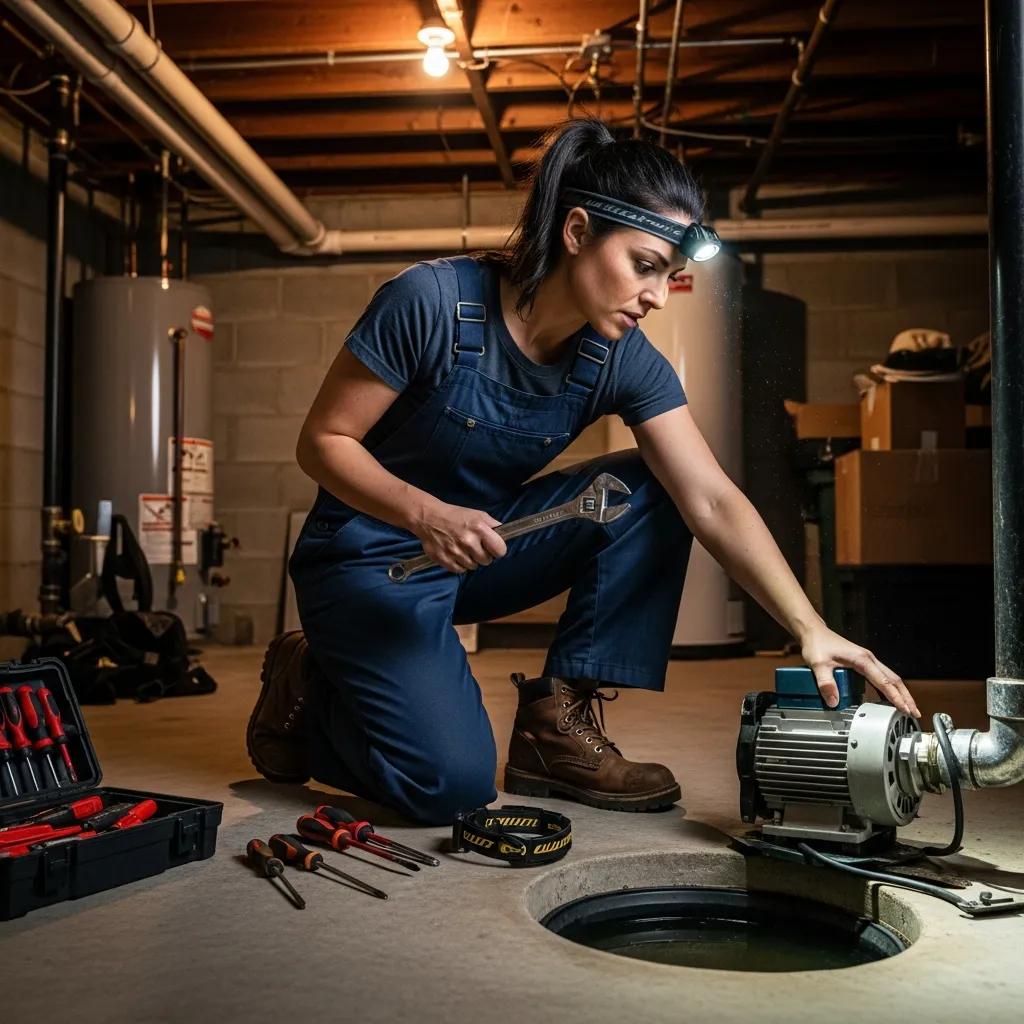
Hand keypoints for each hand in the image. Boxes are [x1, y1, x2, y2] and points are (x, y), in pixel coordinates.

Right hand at [413, 500, 506, 574]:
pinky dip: (459, 565)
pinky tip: (455, 554)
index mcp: (479, 528)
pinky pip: (460, 570)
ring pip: (473, 567)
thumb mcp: (478, 515)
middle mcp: (468, 541)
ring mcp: (455, 551)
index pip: (500, 550)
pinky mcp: (444, 560)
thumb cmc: (456, 516)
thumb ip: (493, 525)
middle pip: (486, 561)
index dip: (497, 550)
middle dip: (483, 555)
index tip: (492, 548)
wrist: (428, 518)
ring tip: (463, 549)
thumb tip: (505, 536)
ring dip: (470, 560)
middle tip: (475, 547)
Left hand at [799, 624, 920, 717]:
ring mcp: (867, 660)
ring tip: (907, 708)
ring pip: (890, 677)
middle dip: (905, 696)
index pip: (884, 681)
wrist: (814, 632)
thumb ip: (825, 683)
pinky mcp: (862, 663)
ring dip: (899, 692)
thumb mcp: (818, 664)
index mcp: (863, 659)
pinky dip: (888, 688)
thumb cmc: (817, 644)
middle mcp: (868, 659)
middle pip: (894, 679)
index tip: (905, 709)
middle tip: (914, 712)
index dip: (895, 697)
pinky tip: (889, 698)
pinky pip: (880, 677)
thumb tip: (833, 701)